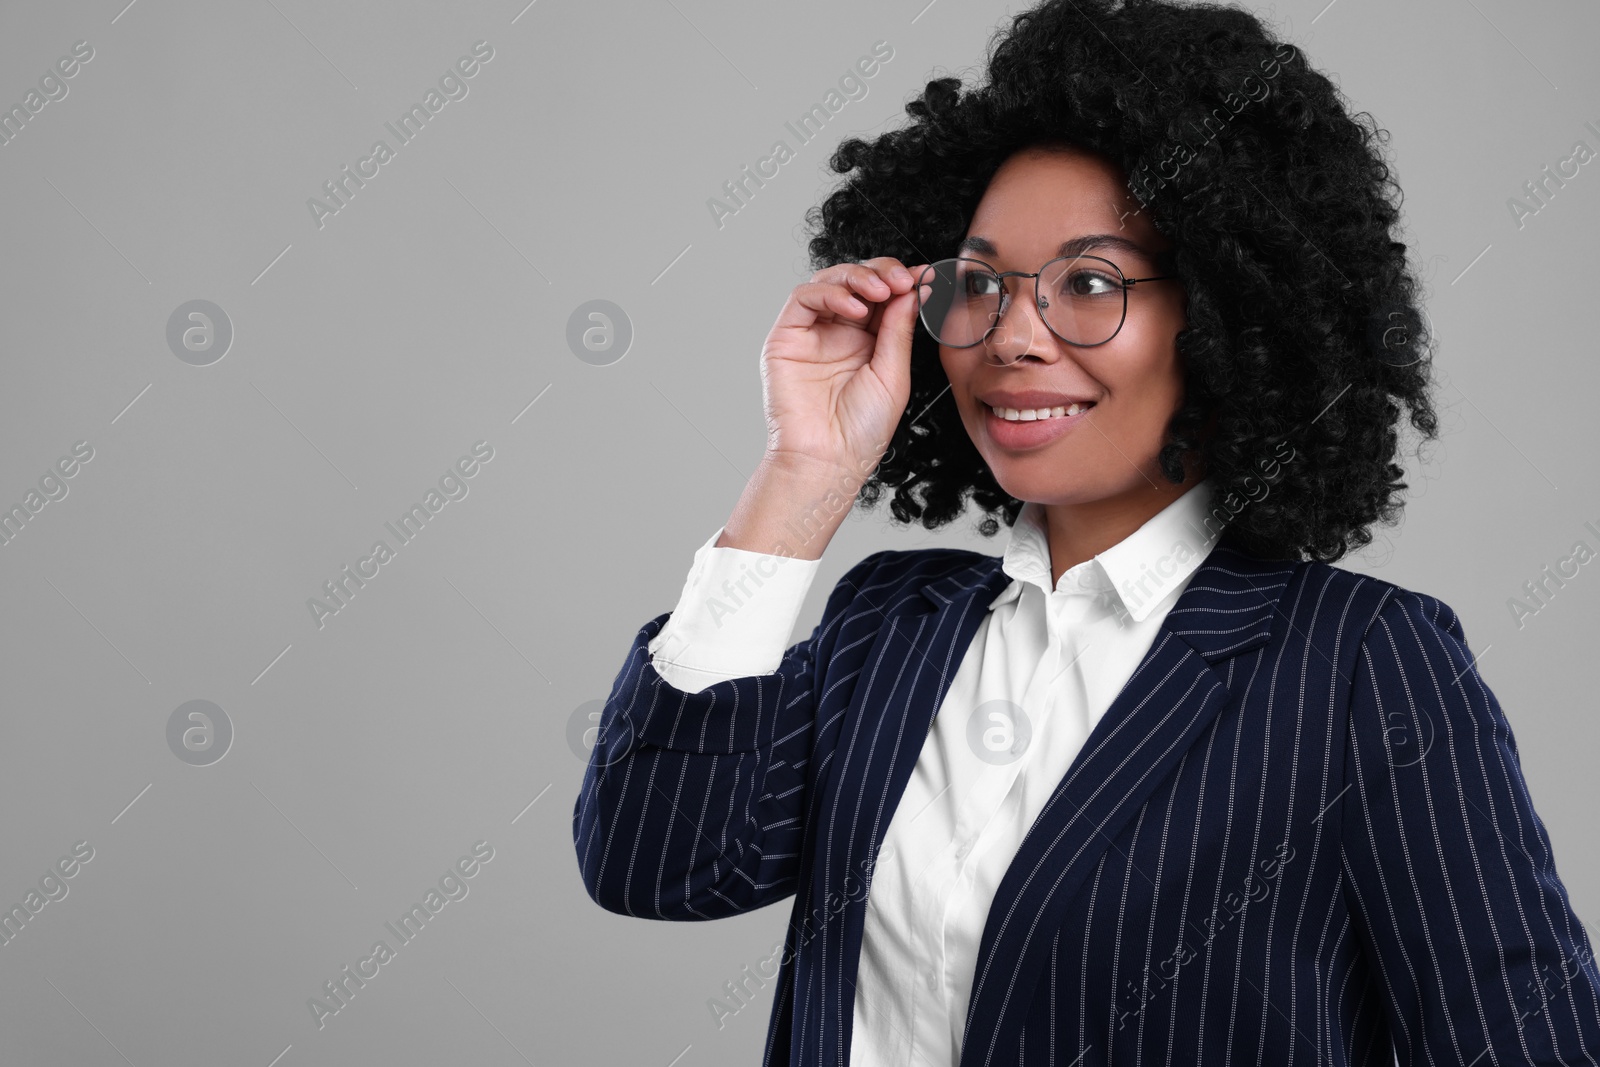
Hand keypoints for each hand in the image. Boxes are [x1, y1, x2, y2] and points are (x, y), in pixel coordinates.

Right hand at [758, 256, 930, 487]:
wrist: (829, 460)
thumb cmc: (861, 431)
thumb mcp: (894, 374)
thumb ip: (898, 330)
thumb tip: (911, 290)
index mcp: (868, 342)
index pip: (883, 297)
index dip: (902, 281)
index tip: (926, 277)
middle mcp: (838, 334)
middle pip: (857, 282)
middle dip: (882, 273)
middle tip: (903, 279)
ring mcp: (812, 334)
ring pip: (830, 281)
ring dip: (858, 277)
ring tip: (881, 290)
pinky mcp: (786, 337)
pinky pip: (804, 298)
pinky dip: (830, 293)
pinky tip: (854, 307)